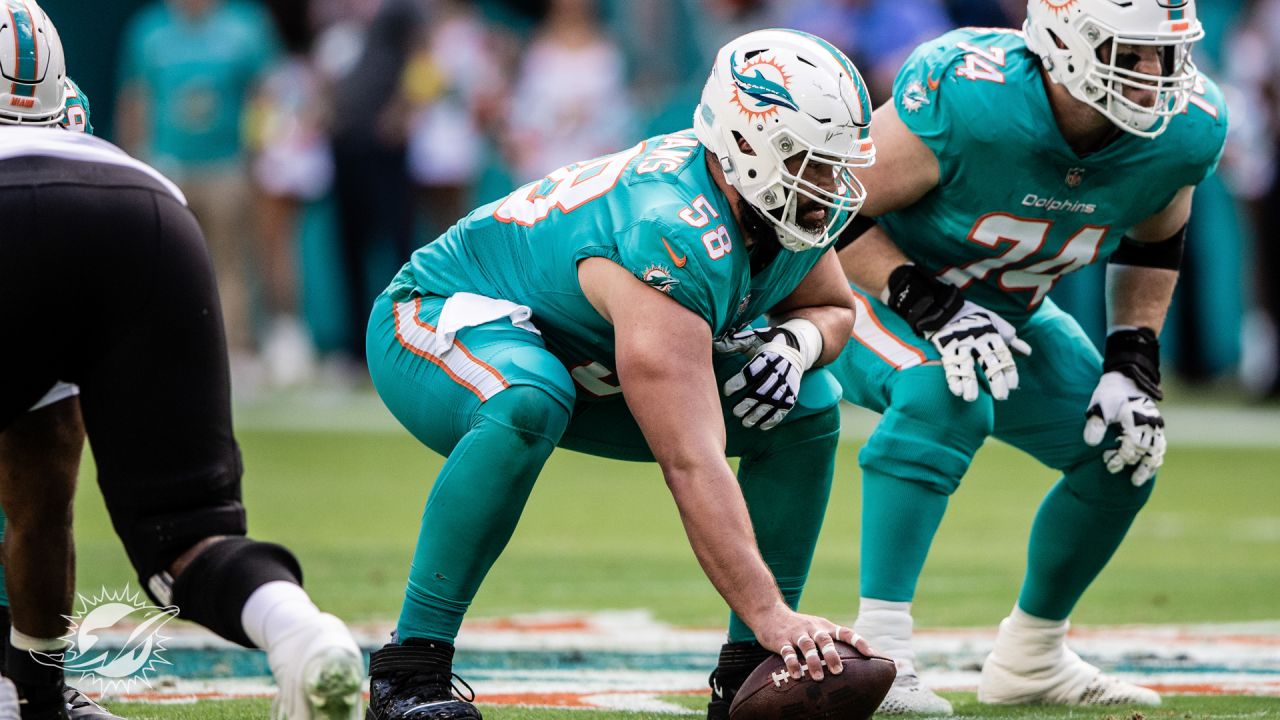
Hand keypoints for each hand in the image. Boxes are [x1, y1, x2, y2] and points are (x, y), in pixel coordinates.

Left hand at [719, 326, 804, 430]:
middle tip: (735, 412)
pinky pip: (785, 408)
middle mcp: (780, 370)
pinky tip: (762, 426)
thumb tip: (713, 345)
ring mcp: (788, 383)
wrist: (796, 347)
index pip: (752, 371)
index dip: (739, 382)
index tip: (726, 391)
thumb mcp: (753, 338)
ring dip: (760, 414)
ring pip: (774, 402)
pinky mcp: (793, 393)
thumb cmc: (767, 342)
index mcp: (768, 356)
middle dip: (749, 403)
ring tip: (746, 422)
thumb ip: (734, 342)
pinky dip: (774, 418)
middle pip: (763, 390)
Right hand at [755, 607, 863, 680]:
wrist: (769, 613)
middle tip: (839, 671)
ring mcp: (796, 634)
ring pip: (807, 645)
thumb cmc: (799, 627)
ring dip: (813, 661)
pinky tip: (796, 675)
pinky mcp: (781, 640)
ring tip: (819, 677)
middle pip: (825, 640)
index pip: (844, 632)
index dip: (858, 642)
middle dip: (832, 655)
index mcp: (824, 627)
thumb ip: (831, 643)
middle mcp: (812, 628)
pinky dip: (792, 663)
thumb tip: (854, 665)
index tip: (870, 654)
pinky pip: (787, 651)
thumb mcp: (816, 629)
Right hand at [926, 301, 1031, 401]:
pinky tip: (957, 391)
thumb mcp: (996, 324)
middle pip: (988, 363)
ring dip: (969, 383)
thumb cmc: (975, 318)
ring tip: (971, 398)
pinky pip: (950, 365)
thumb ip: (1011, 339)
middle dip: (996, 381)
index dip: (1009, 372)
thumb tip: (1027, 352)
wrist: (947, 309)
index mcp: (992, 335)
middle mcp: (978, 340)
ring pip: (966, 366)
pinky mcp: (946, 348)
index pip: (1004, 356)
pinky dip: (953, 379)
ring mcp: (961, 345)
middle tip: (1001, 397)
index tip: (1012, 387)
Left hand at [1083, 371, 1165, 485]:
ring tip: (1139, 480)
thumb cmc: (1111, 393)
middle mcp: (1150, 425)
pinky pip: (1160, 444)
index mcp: (1136, 421)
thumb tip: (1090, 444)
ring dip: (1150, 467)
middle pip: (1147, 453)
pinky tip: (1149, 467)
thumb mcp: (1099, 406)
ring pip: (1158, 451)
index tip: (1109, 465)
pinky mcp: (1157, 424)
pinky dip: (1155, 457)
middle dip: (1136, 467)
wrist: (1128, 377)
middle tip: (1129, 480)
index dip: (1120, 459)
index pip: (1131, 448)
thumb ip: (1095, 424)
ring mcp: (1156, 425)